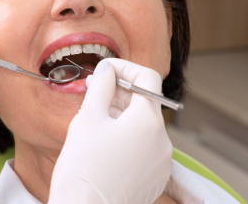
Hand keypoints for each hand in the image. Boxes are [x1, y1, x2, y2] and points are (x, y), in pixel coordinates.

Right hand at [49, 58, 172, 203]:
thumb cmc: (84, 170)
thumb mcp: (88, 119)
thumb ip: (101, 86)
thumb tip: (107, 70)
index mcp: (149, 122)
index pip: (148, 78)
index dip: (124, 68)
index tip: (103, 71)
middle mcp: (163, 142)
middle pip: (146, 103)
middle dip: (120, 93)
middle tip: (92, 92)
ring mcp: (161, 163)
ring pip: (144, 126)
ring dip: (122, 116)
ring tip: (94, 121)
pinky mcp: (154, 179)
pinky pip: (144, 149)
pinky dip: (127, 139)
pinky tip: (103, 146)